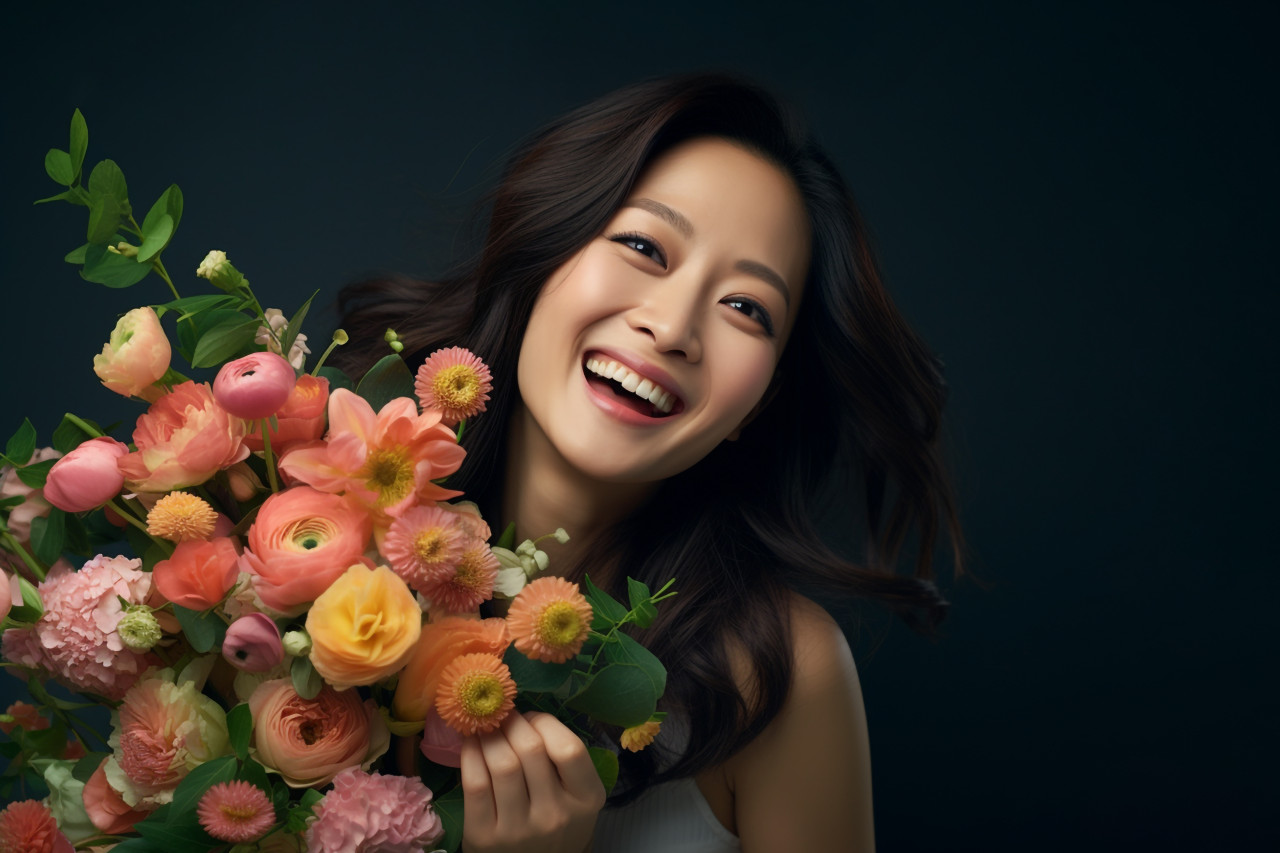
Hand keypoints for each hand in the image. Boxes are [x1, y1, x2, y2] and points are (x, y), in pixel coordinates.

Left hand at [461, 711, 605, 852]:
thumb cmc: (558, 822)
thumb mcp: (576, 796)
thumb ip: (561, 760)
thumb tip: (521, 716)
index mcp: (586, 799)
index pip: (569, 749)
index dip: (545, 723)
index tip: (531, 718)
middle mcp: (555, 815)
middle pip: (530, 750)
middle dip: (512, 722)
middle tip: (502, 714)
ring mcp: (519, 829)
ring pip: (501, 763)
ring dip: (489, 735)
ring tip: (485, 726)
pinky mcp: (485, 837)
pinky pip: (475, 784)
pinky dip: (470, 755)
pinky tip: (471, 744)